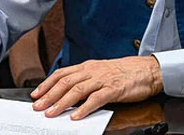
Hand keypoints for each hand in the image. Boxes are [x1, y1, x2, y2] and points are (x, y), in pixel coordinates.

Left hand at [30, 56, 162, 119]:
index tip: (36, 94)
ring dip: (61, 103)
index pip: (61, 74)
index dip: (47, 84)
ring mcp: (102, 80)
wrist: (147, 70)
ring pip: (77, 90)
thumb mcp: (101, 71)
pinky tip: (75, 116)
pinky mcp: (113, 89)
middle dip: (49, 95)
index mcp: (87, 66)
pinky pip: (95, 99)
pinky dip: (84, 108)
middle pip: (65, 82)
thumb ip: (85, 78)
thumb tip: (68, 90)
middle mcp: (92, 71)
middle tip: (38, 106)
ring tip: (51, 113)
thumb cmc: (124, 72)